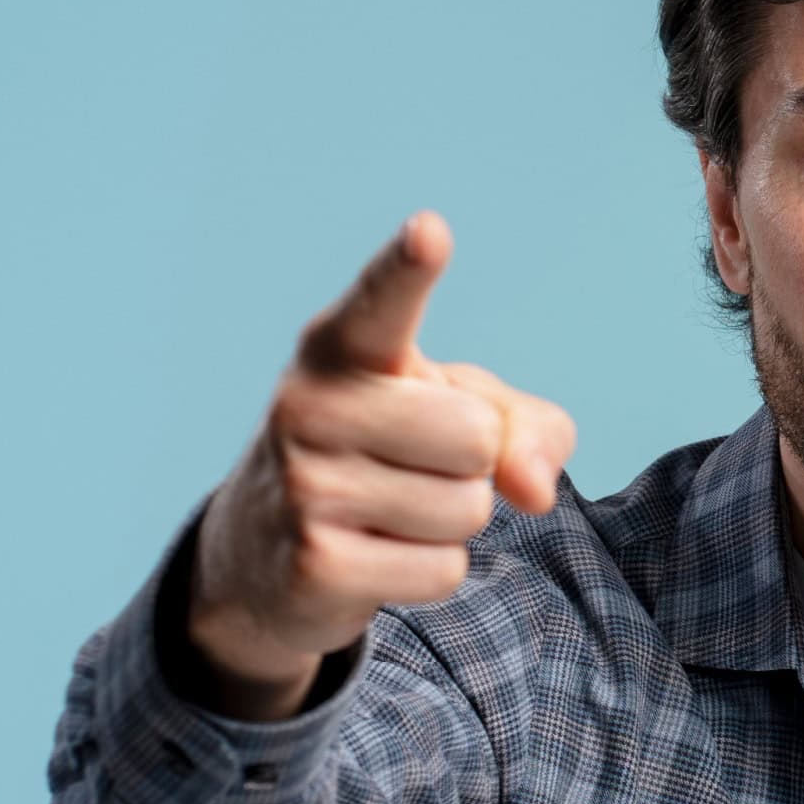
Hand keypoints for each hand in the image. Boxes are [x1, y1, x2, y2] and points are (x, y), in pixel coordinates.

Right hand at [186, 211, 576, 695]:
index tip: (430, 231)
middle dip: (472, 465)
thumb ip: (524, 428)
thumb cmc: (387, 455)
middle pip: (477, 438)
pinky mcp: (315, 564)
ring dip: (449, 523)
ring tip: (387, 512)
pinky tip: (373, 557)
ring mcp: (305, 486)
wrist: (266, 554)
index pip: (381, 303)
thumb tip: (536, 489)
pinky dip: (429, 572)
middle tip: (413, 466)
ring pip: (467, 511)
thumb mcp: (459, 417)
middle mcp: (310, 406)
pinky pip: (443, 570)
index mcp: (344, 348)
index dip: (408, 270)